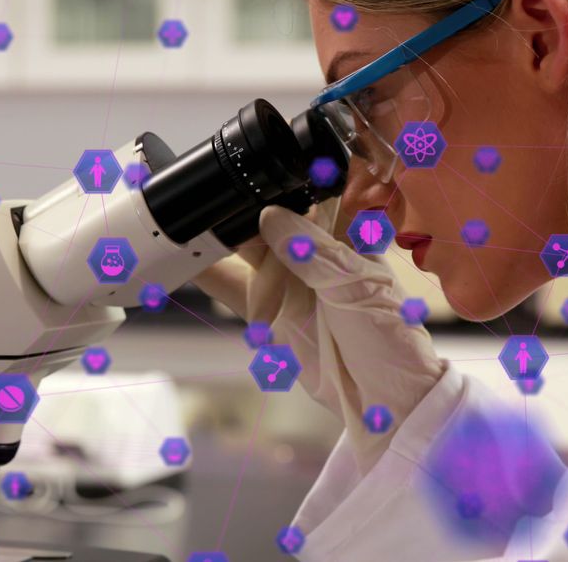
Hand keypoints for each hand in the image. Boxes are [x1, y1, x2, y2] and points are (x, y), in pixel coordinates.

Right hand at [193, 200, 445, 473]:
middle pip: (266, 217)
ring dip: (216, 235)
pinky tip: (180, 258)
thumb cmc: (387, 338)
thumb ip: (312, 252)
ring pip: (243, 248)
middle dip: (237, 204)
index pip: (304, 194)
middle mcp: (309, 251)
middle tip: (202, 191)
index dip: (276, 178)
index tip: (246, 166)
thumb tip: (271, 216)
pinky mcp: (266, 310)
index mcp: (341, 234)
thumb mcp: (355, 287)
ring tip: (182, 218)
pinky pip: (230, 287)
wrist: (382, 400)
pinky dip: (206, 274)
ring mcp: (285, 280)